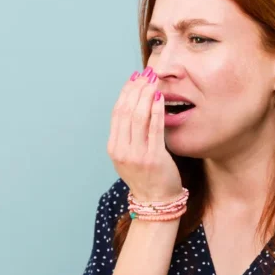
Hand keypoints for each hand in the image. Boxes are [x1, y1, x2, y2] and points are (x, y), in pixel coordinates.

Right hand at [107, 67, 182, 201]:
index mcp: (114, 147)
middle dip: (136, 89)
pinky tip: (160, 97)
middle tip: (146, 73)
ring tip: (153, 80)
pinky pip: (154, 128)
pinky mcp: (153, 158)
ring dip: (145, 94)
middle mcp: (122, 150)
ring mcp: (136, 155)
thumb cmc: (147, 176)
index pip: (117, 112)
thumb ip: (129, 135)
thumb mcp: (130, 156)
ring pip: (138, 117)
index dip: (125, 92)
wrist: (156, 201)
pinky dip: (156, 110)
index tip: (134, 77)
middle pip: (126, 111)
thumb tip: (134, 105)